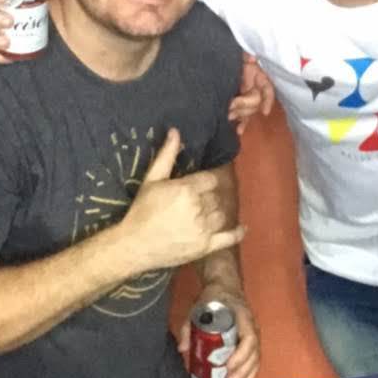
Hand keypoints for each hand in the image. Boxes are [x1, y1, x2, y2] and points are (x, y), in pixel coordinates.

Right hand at [124, 129, 245, 268]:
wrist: (134, 245)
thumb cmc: (141, 210)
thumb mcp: (151, 180)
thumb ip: (166, 155)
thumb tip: (176, 131)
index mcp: (187, 189)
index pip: (211, 180)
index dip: (206, 182)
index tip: (199, 185)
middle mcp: (199, 208)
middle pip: (215, 198)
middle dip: (207, 198)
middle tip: (194, 203)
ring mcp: (204, 229)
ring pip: (222, 215)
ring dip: (216, 213)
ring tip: (204, 215)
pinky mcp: (206, 247)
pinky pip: (229, 238)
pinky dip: (238, 233)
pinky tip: (242, 228)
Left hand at [176, 293, 260, 377]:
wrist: (226, 287)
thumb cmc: (214, 297)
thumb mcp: (198, 307)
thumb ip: (189, 326)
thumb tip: (183, 348)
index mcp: (242, 316)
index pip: (249, 338)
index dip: (241, 355)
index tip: (228, 367)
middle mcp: (252, 327)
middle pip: (254, 355)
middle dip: (242, 374)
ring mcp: (253, 335)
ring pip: (255, 361)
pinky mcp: (251, 343)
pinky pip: (253, 362)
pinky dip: (247, 376)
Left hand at [228, 55, 275, 136]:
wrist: (218, 54)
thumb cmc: (231, 52)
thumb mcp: (242, 54)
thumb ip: (248, 56)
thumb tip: (252, 58)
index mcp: (259, 75)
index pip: (268, 89)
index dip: (268, 100)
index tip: (264, 111)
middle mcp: (256, 86)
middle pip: (256, 102)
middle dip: (244, 105)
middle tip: (230, 105)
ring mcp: (248, 95)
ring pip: (250, 110)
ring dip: (240, 114)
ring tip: (229, 115)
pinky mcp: (240, 102)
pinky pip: (244, 114)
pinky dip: (242, 122)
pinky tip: (238, 131)